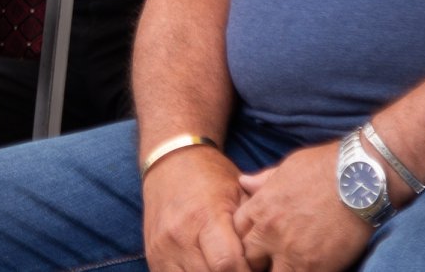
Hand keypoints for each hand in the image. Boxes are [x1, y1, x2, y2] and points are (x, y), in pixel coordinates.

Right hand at [140, 144, 255, 271]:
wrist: (170, 162)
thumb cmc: (211, 179)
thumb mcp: (240, 194)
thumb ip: (254, 228)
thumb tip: (271, 259)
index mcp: (204, 217)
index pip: (227, 265)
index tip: (257, 267)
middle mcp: (178, 236)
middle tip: (244, 267)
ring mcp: (162, 250)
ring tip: (226, 268)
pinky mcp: (153, 258)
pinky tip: (207, 268)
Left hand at [234, 143, 371, 271]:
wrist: (360, 178)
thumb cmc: (324, 167)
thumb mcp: (286, 168)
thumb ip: (263, 181)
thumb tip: (244, 181)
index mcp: (260, 207)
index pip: (236, 232)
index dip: (246, 238)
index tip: (258, 241)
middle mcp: (269, 232)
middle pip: (248, 258)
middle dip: (257, 260)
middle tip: (273, 257)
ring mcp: (290, 252)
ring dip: (278, 270)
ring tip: (291, 264)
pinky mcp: (315, 267)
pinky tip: (311, 268)